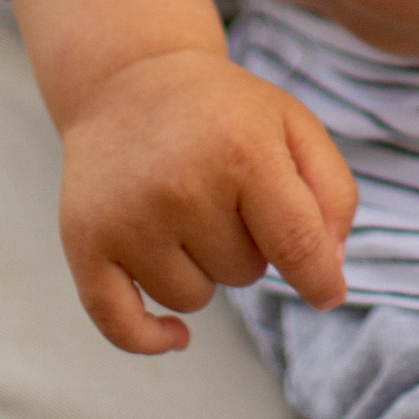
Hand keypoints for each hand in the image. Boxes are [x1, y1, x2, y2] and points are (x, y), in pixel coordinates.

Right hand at [0, 0, 357, 349]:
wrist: (130, 79)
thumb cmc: (225, 113)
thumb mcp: (293, 125)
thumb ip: (332, 193)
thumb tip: (329, 276)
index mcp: (243, 153)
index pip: (297, 246)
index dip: (320, 280)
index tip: (328, 295)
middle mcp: (182, 187)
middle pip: (245, 274)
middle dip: (246, 246)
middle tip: (222, 193)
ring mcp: (129, 218)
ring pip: (193, 299)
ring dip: (200, 271)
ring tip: (186, 213)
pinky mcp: (86, 241)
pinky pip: (121, 327)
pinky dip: (151, 339)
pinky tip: (175, 336)